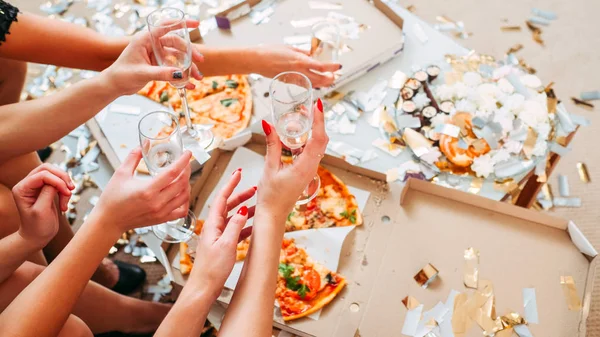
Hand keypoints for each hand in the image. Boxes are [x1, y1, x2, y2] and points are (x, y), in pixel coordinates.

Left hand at [12, 164, 74, 245]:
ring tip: (67, 199)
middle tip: (71, 189)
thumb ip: (47, 193)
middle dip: (62, 178)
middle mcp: (28, 185)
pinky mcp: (45, 190)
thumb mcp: (41, 210)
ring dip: (65, 185)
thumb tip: (57, 181)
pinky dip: (65, 191)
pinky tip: (65, 203)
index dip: (57, 181)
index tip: (67, 193)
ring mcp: (37, 186)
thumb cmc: (37, 227)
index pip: (42, 175)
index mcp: (22, 188)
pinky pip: (59, 182)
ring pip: (55, 174)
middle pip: (47, 169)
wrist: (37, 237)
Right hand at [92, 147, 191, 233]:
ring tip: (183, 177)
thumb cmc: (112, 199)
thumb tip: (143, 145)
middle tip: (185, 163)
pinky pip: (181, 211)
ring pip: (184, 197)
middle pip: (182, 183)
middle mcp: (157, 202)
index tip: (187, 153)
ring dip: (187, 184)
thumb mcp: (120, 174)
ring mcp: (161, 212)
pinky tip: (182, 194)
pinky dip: (185, 201)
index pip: (172, 173)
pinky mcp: (161, 219)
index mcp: (147, 190)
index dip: (183, 161)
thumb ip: (133, 158)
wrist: (109, 221)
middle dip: (186, 170)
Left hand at [103, 20, 204, 94]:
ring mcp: (156, 55)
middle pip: (176, 44)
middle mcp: (152, 45)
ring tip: (197, 77)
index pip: (165, 26)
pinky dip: (182, 76)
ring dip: (188, 67)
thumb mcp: (142, 73)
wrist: (115, 85)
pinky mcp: (158, 65)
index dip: (181, 24)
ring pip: (177, 57)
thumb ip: (161, 73)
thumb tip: (180, 74)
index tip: (196, 24)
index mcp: (146, 39)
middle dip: (190, 53)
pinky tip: (189, 84)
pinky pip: (173, 68)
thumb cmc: (122, 74)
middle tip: (200, 60)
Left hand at [188, 170, 256, 297]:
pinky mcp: (222, 246)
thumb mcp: (226, 244)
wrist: (203, 288)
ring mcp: (218, 237)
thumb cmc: (211, 269)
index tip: (238, 174)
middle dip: (241, 195)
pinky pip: (235, 231)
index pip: (222, 198)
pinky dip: (245, 226)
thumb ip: (235, 226)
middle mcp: (214, 228)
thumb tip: (243, 210)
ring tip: (258, 206)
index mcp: (212, 224)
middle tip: (254, 189)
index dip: (231, 184)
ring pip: (233, 218)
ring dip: (246, 211)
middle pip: (228, 206)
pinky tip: (254, 226)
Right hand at [253, 46, 340, 87]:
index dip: (332, 67)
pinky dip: (312, 85)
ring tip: (329, 80)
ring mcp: (294, 78)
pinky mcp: (289, 82)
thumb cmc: (271, 52)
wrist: (257, 60)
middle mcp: (299, 71)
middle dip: (329, 78)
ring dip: (323, 83)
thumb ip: (303, 53)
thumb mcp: (290, 48)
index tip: (339, 66)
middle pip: (319, 78)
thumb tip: (312, 54)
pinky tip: (316, 84)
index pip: (321, 66)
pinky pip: (304, 85)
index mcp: (300, 61)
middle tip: (335, 76)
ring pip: (313, 84)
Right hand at [257, 99, 328, 221]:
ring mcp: (310, 170)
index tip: (317, 106)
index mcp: (305, 167)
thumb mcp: (269, 167)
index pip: (318, 138)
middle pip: (322, 140)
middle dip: (317, 122)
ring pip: (318, 146)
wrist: (273, 215)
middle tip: (309, 107)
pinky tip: (296, 135)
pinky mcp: (306, 172)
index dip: (319, 120)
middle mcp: (311, 168)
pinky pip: (311, 152)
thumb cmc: (271, 197)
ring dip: (312, 131)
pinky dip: (306, 140)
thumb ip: (271, 145)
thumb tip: (268, 125)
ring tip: (302, 117)